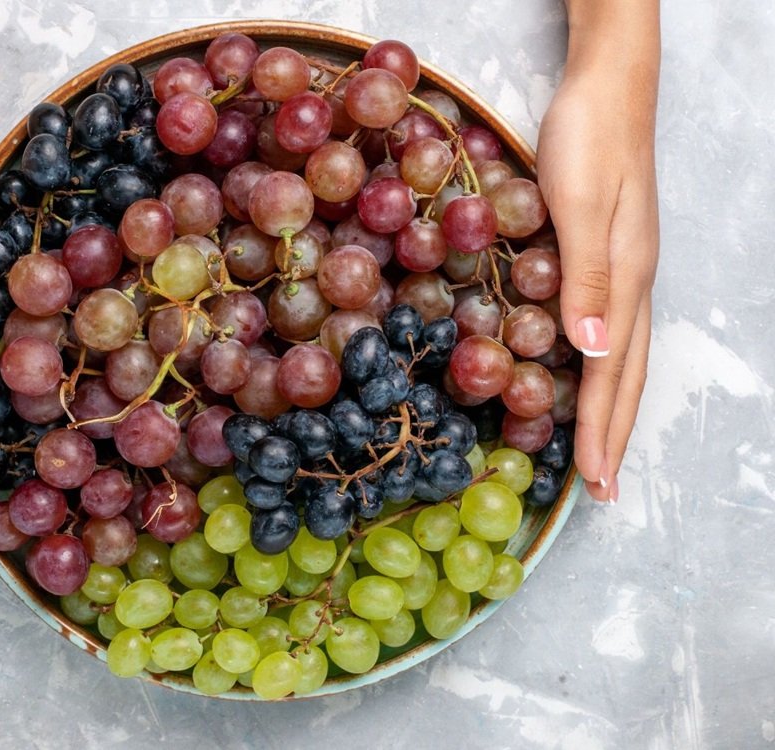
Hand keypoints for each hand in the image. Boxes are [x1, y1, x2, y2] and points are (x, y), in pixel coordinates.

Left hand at [536, 59, 658, 503]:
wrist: (607, 87)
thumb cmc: (590, 139)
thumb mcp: (581, 206)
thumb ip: (587, 278)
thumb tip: (591, 352)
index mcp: (626, 281)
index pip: (611, 373)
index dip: (600, 429)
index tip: (595, 483)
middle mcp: (631, 284)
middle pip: (625, 373)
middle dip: (613, 433)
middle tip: (604, 489)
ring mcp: (623, 270)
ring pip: (620, 355)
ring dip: (609, 406)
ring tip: (599, 449)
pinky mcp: (606, 253)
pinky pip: (606, 327)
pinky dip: (598, 366)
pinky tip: (582, 374)